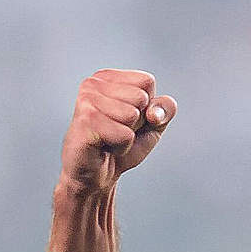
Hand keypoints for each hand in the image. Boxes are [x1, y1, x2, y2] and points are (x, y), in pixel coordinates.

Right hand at [58, 69, 176, 194]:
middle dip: (137, 122)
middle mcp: (93, 83)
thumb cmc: (121, 144)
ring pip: (132, 115)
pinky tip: (104, 146)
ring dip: (128, 135)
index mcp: (108, 77)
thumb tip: (153, 112)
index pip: (147, 81)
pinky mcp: (85, 121)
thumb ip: (165, 109)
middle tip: (116, 130)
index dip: (147, 106)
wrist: (97, 174)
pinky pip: (124, 134)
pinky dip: (121, 146)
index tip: (128, 119)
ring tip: (109, 138)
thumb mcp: (153, 124)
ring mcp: (87, 101)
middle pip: (141, 97)